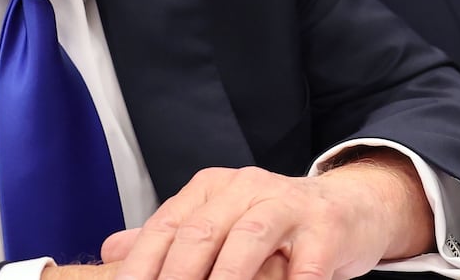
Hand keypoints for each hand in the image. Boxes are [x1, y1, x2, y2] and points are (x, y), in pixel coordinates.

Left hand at [102, 155, 433, 279]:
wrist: (349, 206)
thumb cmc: (278, 223)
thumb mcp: (220, 221)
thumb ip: (170, 235)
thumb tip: (110, 252)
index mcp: (212, 188)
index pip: (166, 225)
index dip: (143, 264)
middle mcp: (245, 188)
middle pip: (201, 231)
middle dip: (176, 275)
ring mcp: (288, 203)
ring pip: (248, 238)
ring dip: (226, 278)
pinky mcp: (326, 226)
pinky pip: (307, 261)